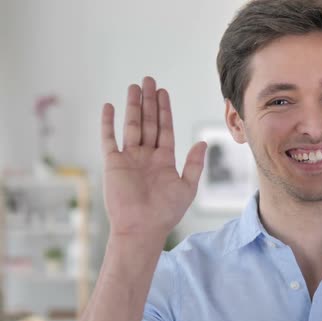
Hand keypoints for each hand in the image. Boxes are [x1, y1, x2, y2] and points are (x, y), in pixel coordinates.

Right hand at [101, 77, 206, 241]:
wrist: (142, 229)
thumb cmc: (166, 213)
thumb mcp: (186, 187)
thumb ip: (194, 164)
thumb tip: (202, 143)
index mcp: (164, 160)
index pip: (164, 128)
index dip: (164, 110)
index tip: (163, 92)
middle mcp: (146, 156)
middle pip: (148, 122)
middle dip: (149, 101)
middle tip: (149, 80)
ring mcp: (129, 158)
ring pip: (131, 125)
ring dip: (133, 106)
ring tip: (135, 87)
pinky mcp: (113, 164)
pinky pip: (109, 139)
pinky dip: (108, 123)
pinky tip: (109, 107)